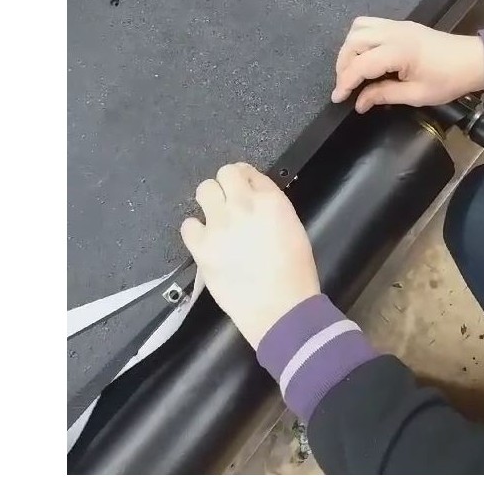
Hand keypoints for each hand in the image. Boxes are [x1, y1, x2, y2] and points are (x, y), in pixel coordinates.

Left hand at [180, 163, 319, 347]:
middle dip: (226, 186)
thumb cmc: (295, 274)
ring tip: (216, 219)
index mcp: (271, 201)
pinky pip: (188, 225)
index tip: (244, 190)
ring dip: (210, 201)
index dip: (245, 181)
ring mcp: (219, 225)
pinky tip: (206, 240)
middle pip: (224, 173)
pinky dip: (195, 230)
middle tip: (229, 203)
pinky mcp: (202, 248)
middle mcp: (242, 206)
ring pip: (203, 190)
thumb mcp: (294, 228)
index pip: (249, 172)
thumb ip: (272, 208)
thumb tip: (255, 199)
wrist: (281, 310)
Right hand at [332, 17, 483, 112]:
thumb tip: (359, 103)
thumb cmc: (449, 80)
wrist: (474, 60)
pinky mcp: (401, 25)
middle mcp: (394, 32)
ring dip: (349, 49)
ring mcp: (397, 25)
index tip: (338, 98)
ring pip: (358, 28)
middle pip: (353, 42)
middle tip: (345, 86)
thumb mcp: (417, 95)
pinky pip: (370, 24)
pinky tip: (365, 57)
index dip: (345, 82)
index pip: (360, 65)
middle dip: (343, 65)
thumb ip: (384, 95)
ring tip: (352, 71)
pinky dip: (360, 39)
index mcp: (399, 51)